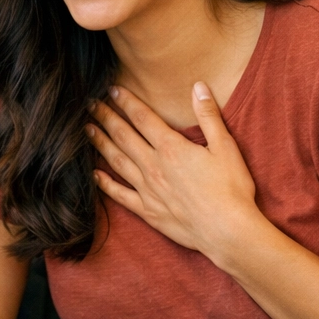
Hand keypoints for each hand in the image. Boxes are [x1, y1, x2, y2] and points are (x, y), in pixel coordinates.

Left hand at [87, 83, 266, 266]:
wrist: (227, 231)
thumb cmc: (231, 189)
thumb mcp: (226, 147)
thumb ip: (208, 115)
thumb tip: (198, 87)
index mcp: (171, 148)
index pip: (142, 117)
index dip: (126, 101)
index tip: (112, 89)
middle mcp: (153, 166)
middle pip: (123, 136)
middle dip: (106, 117)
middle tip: (91, 104)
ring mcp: (148, 190)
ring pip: (117, 161)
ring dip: (100, 144)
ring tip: (88, 130)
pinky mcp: (148, 211)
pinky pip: (120, 195)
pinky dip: (105, 184)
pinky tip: (95, 175)